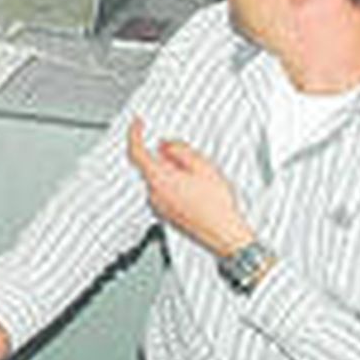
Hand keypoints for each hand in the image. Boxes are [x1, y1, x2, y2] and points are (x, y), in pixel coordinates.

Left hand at [126, 116, 252, 257]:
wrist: (224, 235)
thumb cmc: (217, 206)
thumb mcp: (202, 166)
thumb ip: (179, 150)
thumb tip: (165, 144)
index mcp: (159, 180)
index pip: (137, 152)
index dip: (135, 134)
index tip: (137, 124)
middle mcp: (153, 195)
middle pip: (152, 166)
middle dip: (168, 158)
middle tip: (193, 162)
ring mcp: (158, 207)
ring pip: (160, 179)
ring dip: (175, 173)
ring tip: (201, 182)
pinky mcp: (165, 214)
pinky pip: (165, 192)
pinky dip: (177, 186)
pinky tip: (198, 193)